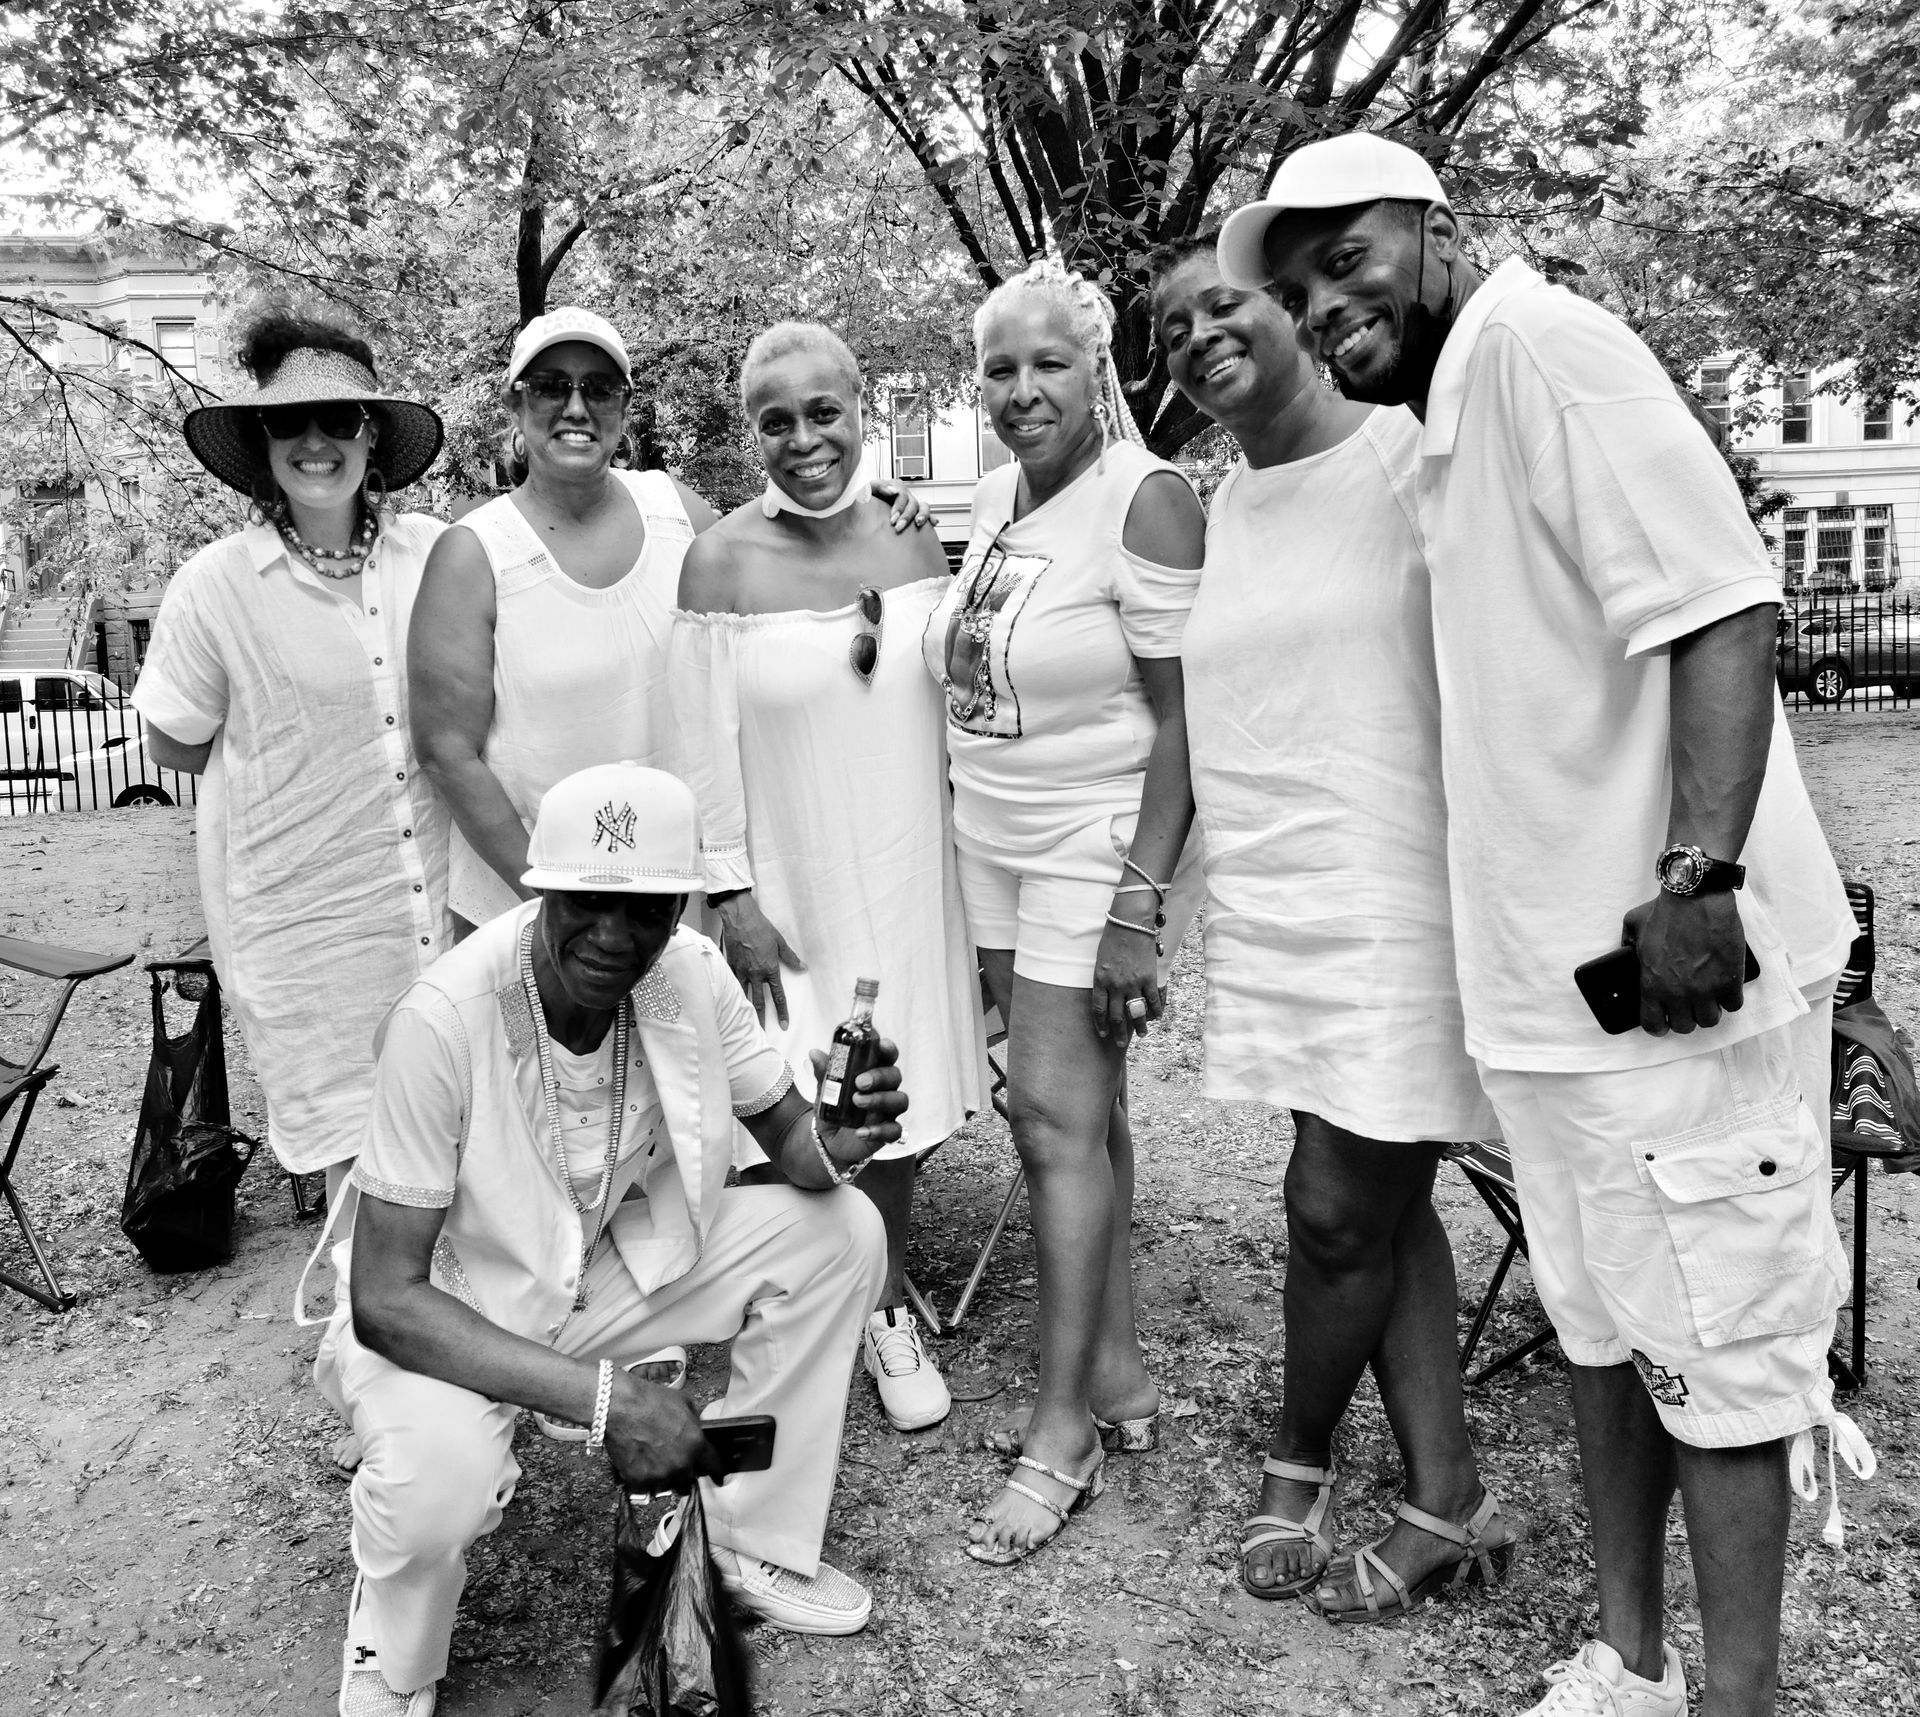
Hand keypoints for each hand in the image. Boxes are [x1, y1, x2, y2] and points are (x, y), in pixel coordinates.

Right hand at [602, 1369, 723, 1494]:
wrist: (621, 1406)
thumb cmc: (652, 1400)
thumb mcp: (684, 1403)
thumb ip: (694, 1423)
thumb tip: (697, 1430)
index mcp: (696, 1445)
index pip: (714, 1466)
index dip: (716, 1470)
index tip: (717, 1475)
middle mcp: (681, 1464)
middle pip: (688, 1480)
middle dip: (683, 1471)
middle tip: (672, 1460)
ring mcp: (659, 1475)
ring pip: (667, 1486)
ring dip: (663, 1478)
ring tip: (653, 1461)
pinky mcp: (638, 1481)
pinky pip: (645, 1488)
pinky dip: (643, 1480)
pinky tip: (638, 1464)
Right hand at [716, 893, 805, 1028]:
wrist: (740, 919)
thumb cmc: (761, 928)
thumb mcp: (780, 942)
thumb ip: (790, 958)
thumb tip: (802, 967)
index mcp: (770, 969)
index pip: (778, 995)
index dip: (782, 1011)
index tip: (784, 1024)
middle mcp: (755, 974)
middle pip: (760, 1001)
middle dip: (762, 1018)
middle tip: (763, 1032)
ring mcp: (741, 971)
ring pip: (744, 996)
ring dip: (746, 1010)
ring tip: (746, 1023)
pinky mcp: (730, 966)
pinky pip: (733, 984)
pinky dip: (734, 994)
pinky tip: (732, 1003)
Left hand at [806, 1038, 908, 1168]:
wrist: (829, 1141)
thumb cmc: (834, 1109)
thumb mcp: (826, 1090)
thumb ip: (824, 1073)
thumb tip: (814, 1053)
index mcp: (873, 1073)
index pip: (887, 1056)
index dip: (888, 1049)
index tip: (882, 1044)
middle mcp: (885, 1089)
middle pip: (895, 1076)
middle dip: (880, 1076)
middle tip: (860, 1082)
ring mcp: (889, 1111)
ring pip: (900, 1100)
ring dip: (880, 1099)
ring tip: (857, 1101)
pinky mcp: (888, 1132)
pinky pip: (894, 1130)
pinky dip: (879, 1130)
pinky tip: (861, 1132)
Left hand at [869, 478, 931, 532]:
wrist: (865, 510)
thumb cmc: (865, 499)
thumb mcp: (868, 489)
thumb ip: (879, 487)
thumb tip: (892, 490)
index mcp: (895, 487)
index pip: (902, 494)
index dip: (899, 507)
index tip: (893, 518)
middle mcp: (904, 495)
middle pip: (912, 503)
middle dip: (906, 516)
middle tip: (898, 527)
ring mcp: (910, 504)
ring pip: (922, 506)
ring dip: (922, 515)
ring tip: (918, 524)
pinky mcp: (914, 513)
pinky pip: (927, 514)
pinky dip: (931, 518)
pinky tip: (933, 523)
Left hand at [1091, 908, 1161, 1041]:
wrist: (1130, 922)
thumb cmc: (1112, 937)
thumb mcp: (1101, 960)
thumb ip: (1104, 978)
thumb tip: (1109, 994)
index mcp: (1100, 980)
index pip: (1098, 1009)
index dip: (1101, 1024)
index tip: (1103, 1033)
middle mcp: (1116, 986)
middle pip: (1116, 1016)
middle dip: (1118, 1033)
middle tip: (1120, 1044)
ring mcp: (1133, 983)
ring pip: (1136, 1013)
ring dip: (1139, 1026)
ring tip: (1142, 1034)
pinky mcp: (1149, 978)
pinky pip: (1153, 1000)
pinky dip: (1156, 1011)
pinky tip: (1156, 1017)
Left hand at [1624, 891, 1747, 1035]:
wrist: (1698, 898)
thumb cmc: (1665, 911)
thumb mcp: (1633, 926)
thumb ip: (1627, 945)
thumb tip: (1624, 952)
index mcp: (1652, 984)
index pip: (1652, 1025)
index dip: (1658, 1026)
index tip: (1662, 1021)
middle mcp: (1679, 993)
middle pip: (1684, 1027)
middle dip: (1685, 1018)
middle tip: (1688, 1006)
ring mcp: (1706, 989)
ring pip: (1710, 1021)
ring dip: (1708, 1011)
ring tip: (1708, 997)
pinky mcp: (1730, 981)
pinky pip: (1733, 1005)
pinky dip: (1730, 998)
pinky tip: (1725, 987)